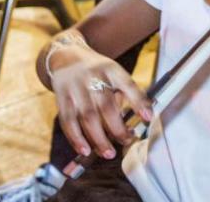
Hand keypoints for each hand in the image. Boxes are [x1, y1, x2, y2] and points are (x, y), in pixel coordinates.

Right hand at [48, 40, 151, 159]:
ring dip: (98, 139)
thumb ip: (126, 93)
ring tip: (109, 153)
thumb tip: (139, 120)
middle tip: (126, 141)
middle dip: (117, 129)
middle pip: (106, 106)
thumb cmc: (96, 72)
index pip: (127, 84)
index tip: (148, 118)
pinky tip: (84, 150)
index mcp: (110, 69)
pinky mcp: (61, 97)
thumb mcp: (113, 73)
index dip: (138, 101)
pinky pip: (68, 121)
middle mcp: (93, 77)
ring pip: (87, 116)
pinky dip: (76, 138)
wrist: (66, 57)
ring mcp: (75, 87)